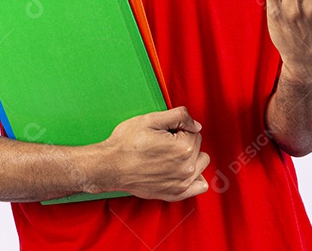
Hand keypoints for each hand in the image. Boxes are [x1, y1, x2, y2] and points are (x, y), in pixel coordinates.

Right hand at [95, 106, 209, 201]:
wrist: (110, 167)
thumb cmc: (126, 144)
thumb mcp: (150, 119)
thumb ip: (179, 116)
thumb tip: (196, 124)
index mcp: (183, 148)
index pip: (194, 131)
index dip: (178, 128)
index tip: (164, 132)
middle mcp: (186, 168)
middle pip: (197, 146)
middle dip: (184, 140)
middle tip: (163, 142)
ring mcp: (181, 183)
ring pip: (201, 163)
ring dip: (191, 157)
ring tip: (171, 155)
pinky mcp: (175, 194)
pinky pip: (199, 185)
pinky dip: (194, 177)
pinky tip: (180, 170)